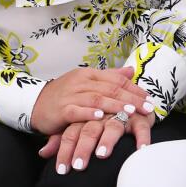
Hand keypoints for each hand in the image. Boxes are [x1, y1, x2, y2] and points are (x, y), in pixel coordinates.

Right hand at [30, 66, 153, 135]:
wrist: (35, 103)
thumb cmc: (65, 95)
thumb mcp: (87, 83)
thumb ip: (109, 77)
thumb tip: (131, 70)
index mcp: (89, 74)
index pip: (117, 79)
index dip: (135, 89)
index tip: (150, 99)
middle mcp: (81, 82)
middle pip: (110, 89)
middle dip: (131, 99)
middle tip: (148, 108)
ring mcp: (71, 95)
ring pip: (96, 98)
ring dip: (115, 105)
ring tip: (130, 111)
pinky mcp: (61, 109)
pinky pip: (76, 110)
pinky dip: (89, 113)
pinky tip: (100, 116)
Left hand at [38, 109, 154, 173]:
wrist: (127, 98)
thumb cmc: (101, 119)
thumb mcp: (79, 127)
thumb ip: (61, 138)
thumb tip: (42, 152)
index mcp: (85, 116)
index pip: (71, 132)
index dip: (65, 150)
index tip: (61, 170)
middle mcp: (102, 115)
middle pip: (89, 130)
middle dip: (83, 148)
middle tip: (78, 166)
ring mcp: (121, 115)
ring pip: (112, 128)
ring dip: (107, 141)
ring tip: (102, 155)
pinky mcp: (139, 117)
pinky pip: (141, 127)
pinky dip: (142, 137)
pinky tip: (140, 150)